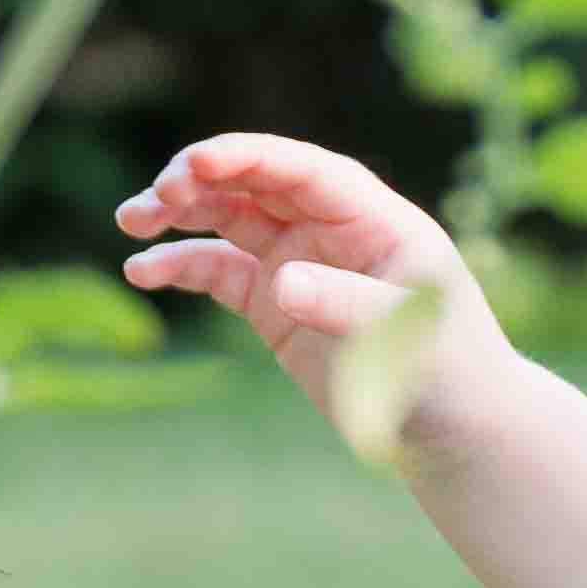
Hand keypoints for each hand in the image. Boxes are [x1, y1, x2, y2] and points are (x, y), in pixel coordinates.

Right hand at [116, 133, 505, 464]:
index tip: (197, 163)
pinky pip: (219, 272)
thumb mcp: (406, 339)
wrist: (455, 428)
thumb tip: (282, 283)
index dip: (250, 159)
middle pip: (258, 184)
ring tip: (131, 222)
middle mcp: (333, 230)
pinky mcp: (275, 304)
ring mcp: (300, 263)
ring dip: (180, 214)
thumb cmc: (449, 374)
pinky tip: (142, 271)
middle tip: (157, 196)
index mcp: (374, 219)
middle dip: (203, 180)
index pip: (304, 172)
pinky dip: (181, 267)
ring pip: (230, 219)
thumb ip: (346, 305)